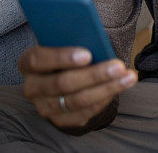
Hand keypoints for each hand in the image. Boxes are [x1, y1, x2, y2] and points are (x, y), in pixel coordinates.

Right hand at [18, 45, 136, 129]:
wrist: (66, 75)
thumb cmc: (69, 53)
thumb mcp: (68, 42)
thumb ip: (76, 38)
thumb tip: (95, 37)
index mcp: (28, 63)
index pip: (37, 59)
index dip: (61, 57)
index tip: (87, 54)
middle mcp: (32, 87)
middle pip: (62, 83)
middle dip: (94, 75)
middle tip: (118, 66)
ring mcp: (45, 106)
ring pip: (76, 101)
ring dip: (106, 88)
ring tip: (128, 77)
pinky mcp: (60, 120)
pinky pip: (84, 113)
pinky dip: (105, 99)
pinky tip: (120, 87)